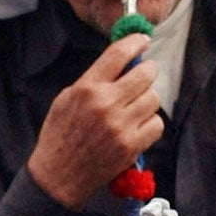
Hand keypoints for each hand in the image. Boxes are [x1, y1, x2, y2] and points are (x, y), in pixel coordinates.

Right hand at [26, 34, 163, 208]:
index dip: (135, 41)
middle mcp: (105, 104)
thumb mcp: (66, 99)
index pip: (119, 54)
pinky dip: (150, 124)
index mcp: (87, 88)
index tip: (143, 39)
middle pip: (145, 74)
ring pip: (154, 98)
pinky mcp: (131, 146)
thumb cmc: (60, 135)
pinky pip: (156, 124)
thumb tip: (122, 64)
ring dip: (147, 100)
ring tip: (135, 107)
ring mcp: (120, 126)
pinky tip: (137, 126)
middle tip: (143, 76)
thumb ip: (93, 80)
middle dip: (147, 72)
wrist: (58, 176)